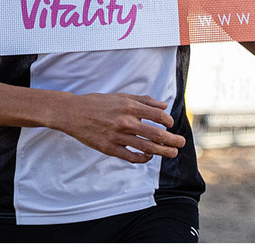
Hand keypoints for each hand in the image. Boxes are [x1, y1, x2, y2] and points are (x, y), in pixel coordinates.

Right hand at [54, 93, 185, 163]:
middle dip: (172, 140)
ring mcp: (117, 136)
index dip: (168, 120)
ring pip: (147, 147)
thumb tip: (164, 105)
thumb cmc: (98, 103)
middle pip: (156, 134)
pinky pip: (131, 157)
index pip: (158, 115)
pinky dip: (143, 158)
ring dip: (163, 152)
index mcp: (129, 106)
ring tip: (172, 153)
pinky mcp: (109, 148)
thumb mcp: (121, 96)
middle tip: (181, 143)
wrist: (73, 113)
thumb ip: (144, 101)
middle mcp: (125, 121)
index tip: (170, 124)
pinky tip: (149, 156)